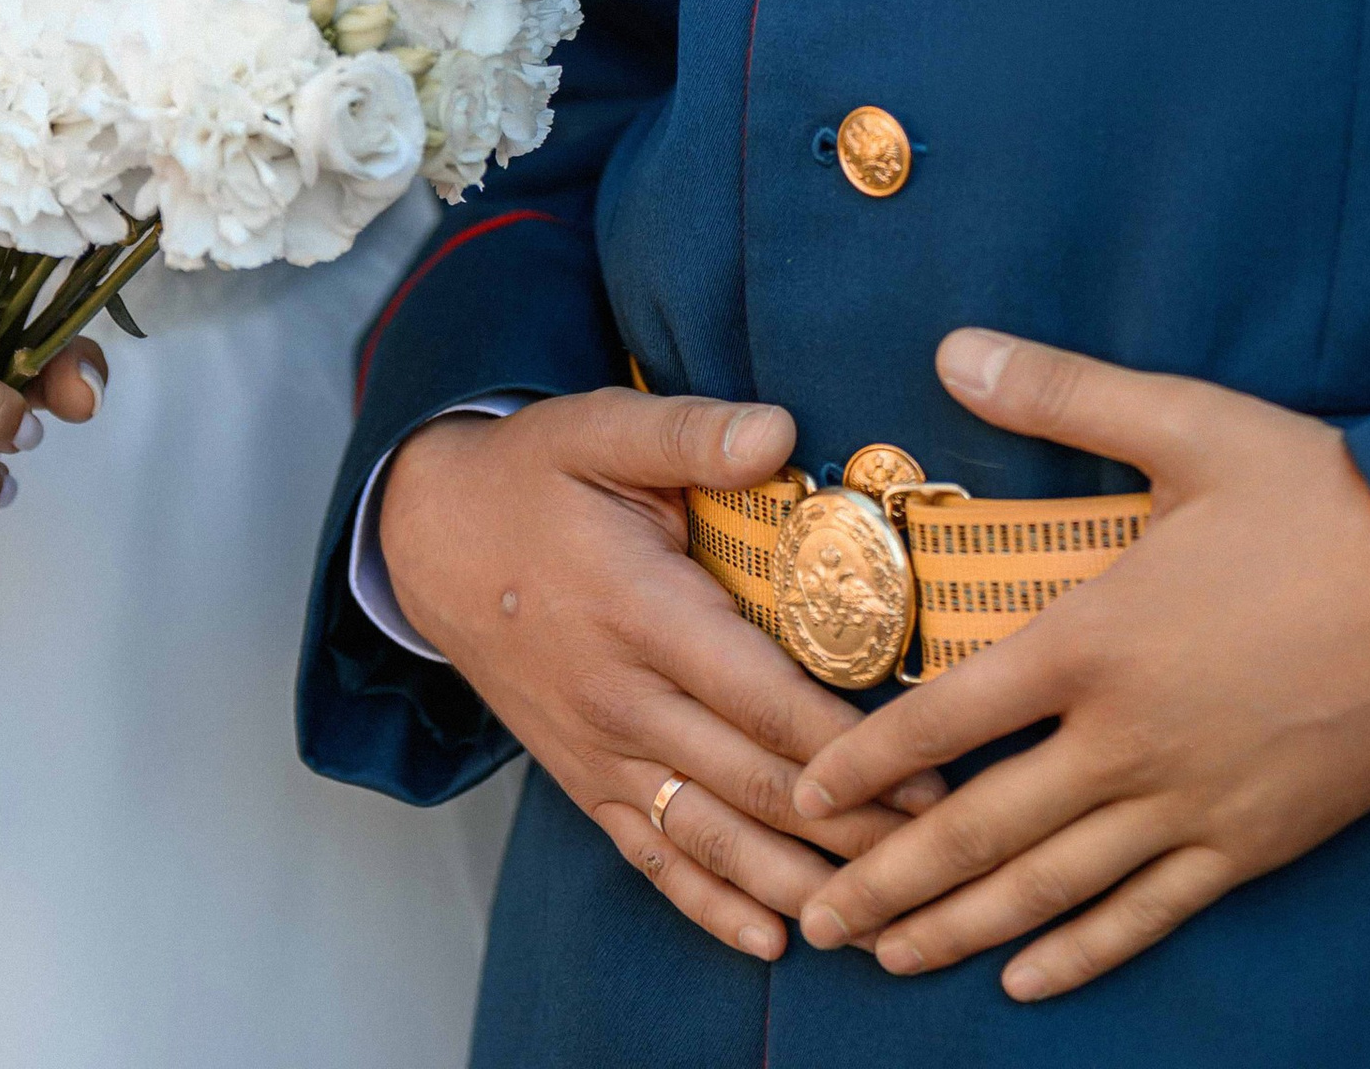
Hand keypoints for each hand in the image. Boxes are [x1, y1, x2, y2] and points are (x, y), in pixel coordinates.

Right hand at [378, 386, 942, 964]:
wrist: (430, 539)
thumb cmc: (531, 478)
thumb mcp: (601, 429)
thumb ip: (693, 433)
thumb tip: (781, 430)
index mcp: (641, 611)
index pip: (760, 696)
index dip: (843, 746)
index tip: (923, 770)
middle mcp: (623, 699)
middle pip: (754, 783)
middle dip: (851, 824)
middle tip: (939, 847)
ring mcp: (601, 752)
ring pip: (713, 839)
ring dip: (797, 882)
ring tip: (878, 908)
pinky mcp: (585, 781)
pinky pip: (653, 859)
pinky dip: (712, 907)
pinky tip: (770, 940)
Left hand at [789, 328, 1369, 1001]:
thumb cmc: (1318, 494)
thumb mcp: (1187, 424)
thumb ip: (1061, 394)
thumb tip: (951, 348)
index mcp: (1097, 638)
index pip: (951, 717)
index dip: (869, 761)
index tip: (807, 794)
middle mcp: (1128, 738)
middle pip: (982, 828)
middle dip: (890, 881)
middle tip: (820, 919)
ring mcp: (1191, 801)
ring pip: (1051, 888)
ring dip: (961, 929)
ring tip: (891, 960)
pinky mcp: (1251, 843)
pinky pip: (1149, 915)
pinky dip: (1081, 953)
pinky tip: (1028, 980)